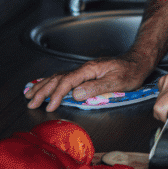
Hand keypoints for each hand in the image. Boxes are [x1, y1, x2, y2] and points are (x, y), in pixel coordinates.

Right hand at [25, 54, 151, 111]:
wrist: (137, 62)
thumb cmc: (129, 72)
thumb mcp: (116, 82)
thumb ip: (95, 88)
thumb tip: (76, 94)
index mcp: (89, 70)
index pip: (67, 82)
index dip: (57, 95)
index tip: (50, 106)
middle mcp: (84, 69)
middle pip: (58, 78)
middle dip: (42, 90)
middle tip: (30, 102)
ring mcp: (83, 70)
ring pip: (58, 77)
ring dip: (43, 86)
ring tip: (30, 94)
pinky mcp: (85, 74)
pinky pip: (63, 77)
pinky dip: (51, 82)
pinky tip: (45, 86)